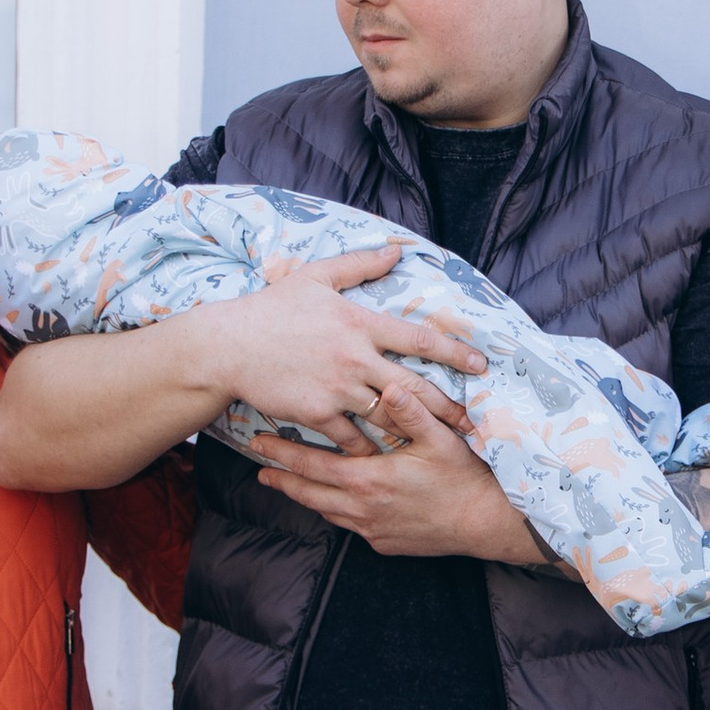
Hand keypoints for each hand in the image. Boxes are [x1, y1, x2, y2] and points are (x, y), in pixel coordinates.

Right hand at [222, 247, 484, 438]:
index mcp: (360, 323)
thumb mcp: (316, 277)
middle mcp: (355, 357)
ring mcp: (338, 387)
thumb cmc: (271, 309)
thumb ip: (360, 265)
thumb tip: (396, 251)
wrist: (229, 345)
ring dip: (414, 431)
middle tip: (471, 421)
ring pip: (388, 415)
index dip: (454, 352)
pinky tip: (385, 458)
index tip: (480, 365)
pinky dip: (370, 448)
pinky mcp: (318, 412)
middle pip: (414, 386)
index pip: (418, 339)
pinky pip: (352, 437)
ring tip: (437, 444)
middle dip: (447, 406)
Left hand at [253, 372, 549, 563]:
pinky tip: (333, 502)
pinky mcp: (383, 543)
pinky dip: (334, 512)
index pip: (313, 467)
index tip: (259, 444)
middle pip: (308, 494)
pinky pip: (348, 526)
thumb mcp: (440, 439)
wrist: (485, 524)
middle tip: (259, 468)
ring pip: (326, 512)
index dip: (283, 455)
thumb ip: (411, 411)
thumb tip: (389, 384)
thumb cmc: (464, 478)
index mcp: (369, 479)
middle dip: (282, 479)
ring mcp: (372, 530)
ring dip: (304, 497)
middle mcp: (363, 509)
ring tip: (286, 484)